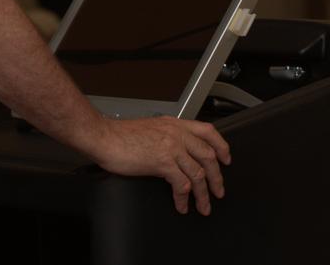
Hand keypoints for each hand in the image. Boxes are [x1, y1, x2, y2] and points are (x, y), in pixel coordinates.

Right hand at [92, 116, 230, 215]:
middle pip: (208, 155)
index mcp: (175, 124)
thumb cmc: (121, 135)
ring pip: (198, 173)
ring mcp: (171, 148)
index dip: (221, 146)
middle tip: (219, 190)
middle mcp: (176, 134)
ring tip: (204, 205)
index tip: (226, 159)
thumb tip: (175, 152)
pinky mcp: (162, 162)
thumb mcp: (151, 129)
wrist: (104, 137)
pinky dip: (184, 198)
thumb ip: (166, 136)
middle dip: (217, 176)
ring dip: (204, 193)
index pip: (208, 131)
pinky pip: (182, 184)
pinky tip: (182, 205)